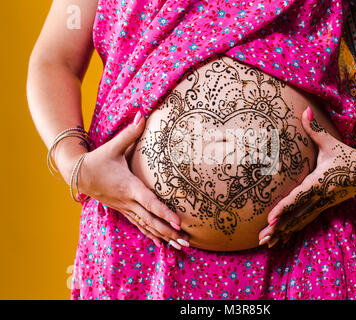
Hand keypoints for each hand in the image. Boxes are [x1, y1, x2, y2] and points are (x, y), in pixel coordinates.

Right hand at [75, 112, 189, 248]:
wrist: (77, 174)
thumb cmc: (97, 159)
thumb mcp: (113, 146)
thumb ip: (131, 132)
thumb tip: (143, 113)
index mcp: (129, 186)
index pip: (150, 202)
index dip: (164, 213)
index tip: (178, 222)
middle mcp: (128, 201)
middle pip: (151, 221)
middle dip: (169, 232)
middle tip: (187, 241)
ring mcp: (125, 208)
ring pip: (146, 226)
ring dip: (163, 237)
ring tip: (181, 246)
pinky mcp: (123, 210)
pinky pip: (140, 226)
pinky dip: (152, 235)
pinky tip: (163, 244)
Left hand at [258, 107, 355, 246]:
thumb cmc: (345, 155)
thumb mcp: (330, 143)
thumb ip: (314, 129)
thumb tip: (304, 111)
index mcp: (318, 182)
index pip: (298, 197)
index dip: (284, 208)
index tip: (271, 217)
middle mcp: (319, 197)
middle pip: (295, 216)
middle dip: (278, 228)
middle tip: (261, 238)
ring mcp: (321, 205)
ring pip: (299, 222)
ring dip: (282, 234)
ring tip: (265, 244)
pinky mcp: (322, 207)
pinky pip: (304, 221)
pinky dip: (291, 231)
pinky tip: (280, 240)